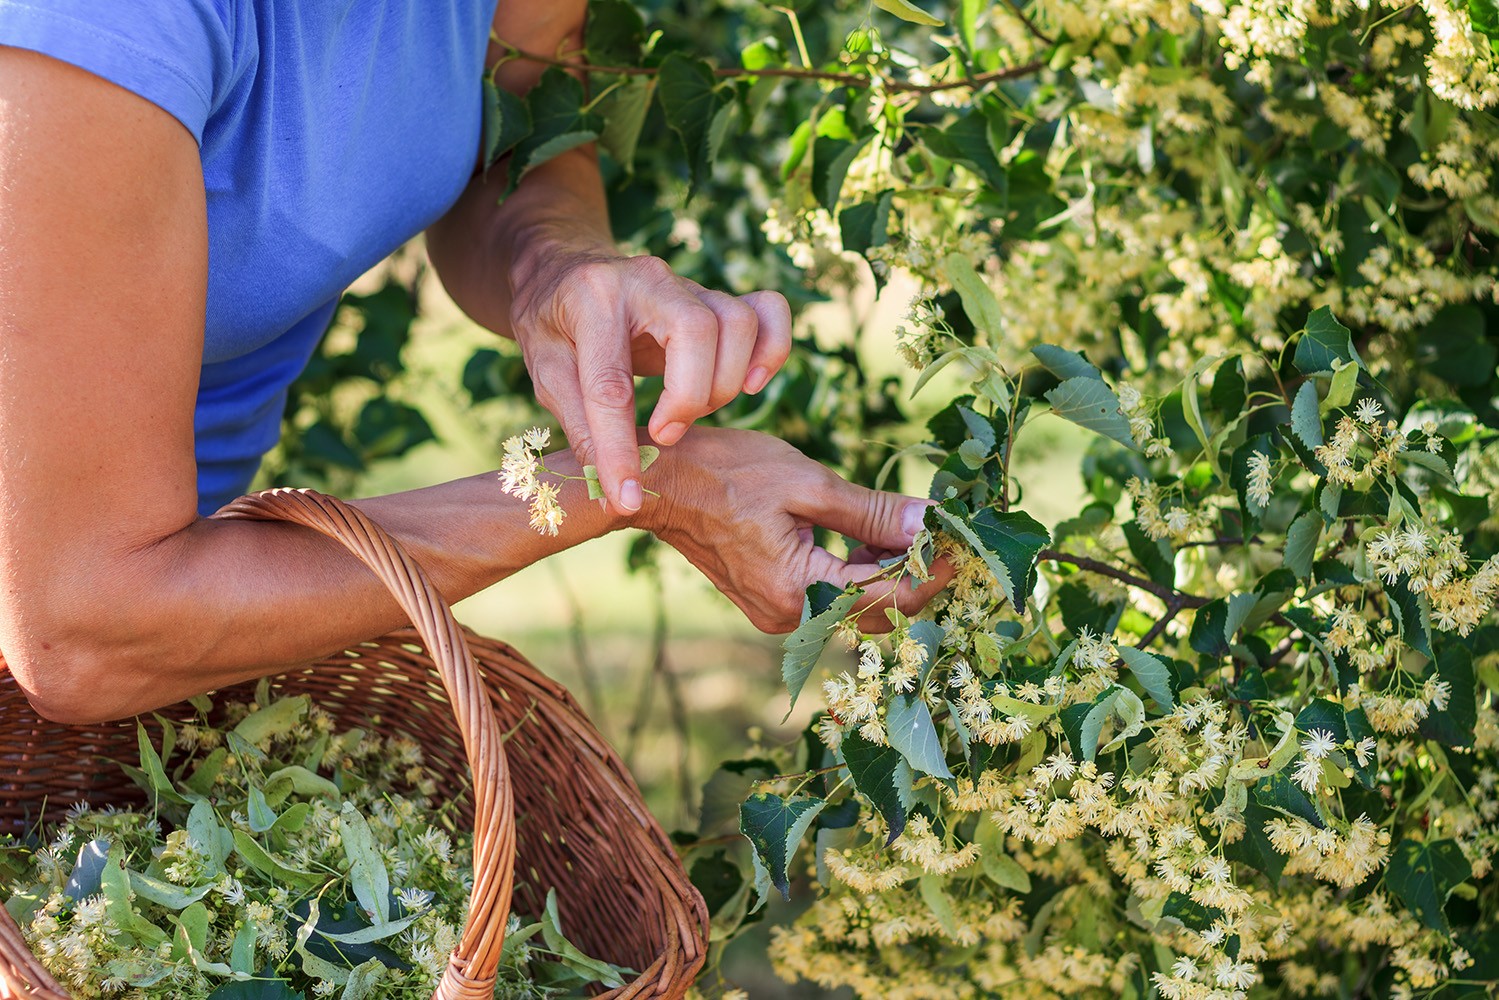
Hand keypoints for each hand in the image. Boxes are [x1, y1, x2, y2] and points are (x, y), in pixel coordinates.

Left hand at [508, 244, 791, 515]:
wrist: (564, 269)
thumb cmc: (553, 325)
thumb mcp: (546, 371)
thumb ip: (580, 424)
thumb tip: (611, 488)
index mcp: (592, 299)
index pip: (611, 382)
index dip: (619, 448)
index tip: (626, 495)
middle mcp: (648, 280)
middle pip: (699, 330)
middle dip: (688, 398)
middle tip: (663, 433)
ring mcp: (689, 284)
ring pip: (738, 323)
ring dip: (723, 382)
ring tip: (690, 410)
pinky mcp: (716, 296)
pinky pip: (768, 310)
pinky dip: (772, 350)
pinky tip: (751, 384)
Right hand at [640, 427, 953, 632]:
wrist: (660, 484)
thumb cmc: (728, 472)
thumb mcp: (809, 483)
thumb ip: (874, 514)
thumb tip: (931, 524)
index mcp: (798, 590)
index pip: (888, 600)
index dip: (931, 574)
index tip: (958, 542)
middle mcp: (788, 618)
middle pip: (874, 612)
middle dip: (912, 575)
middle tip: (936, 532)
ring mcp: (776, 617)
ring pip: (852, 608)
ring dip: (884, 574)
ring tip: (901, 527)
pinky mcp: (770, 605)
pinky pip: (827, 600)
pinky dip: (853, 574)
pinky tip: (865, 540)